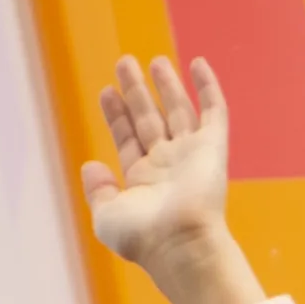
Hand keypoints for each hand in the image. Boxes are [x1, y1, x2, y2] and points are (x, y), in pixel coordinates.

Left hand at [82, 52, 249, 303]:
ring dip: (167, 85)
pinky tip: (197, 64)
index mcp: (143, 180)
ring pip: (179, 111)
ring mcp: (192, 155)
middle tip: (124, 63)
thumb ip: (97, 190)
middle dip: (137, 92)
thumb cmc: (143, 237)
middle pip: (150, 118)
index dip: (117, 114)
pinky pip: (214, 111)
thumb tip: (90, 164)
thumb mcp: (107, 216)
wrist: (181, 243)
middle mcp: (167, 164)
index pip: (129, 138)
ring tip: (154, 60)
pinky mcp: (213, 148)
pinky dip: (208, 87)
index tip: (107, 90)